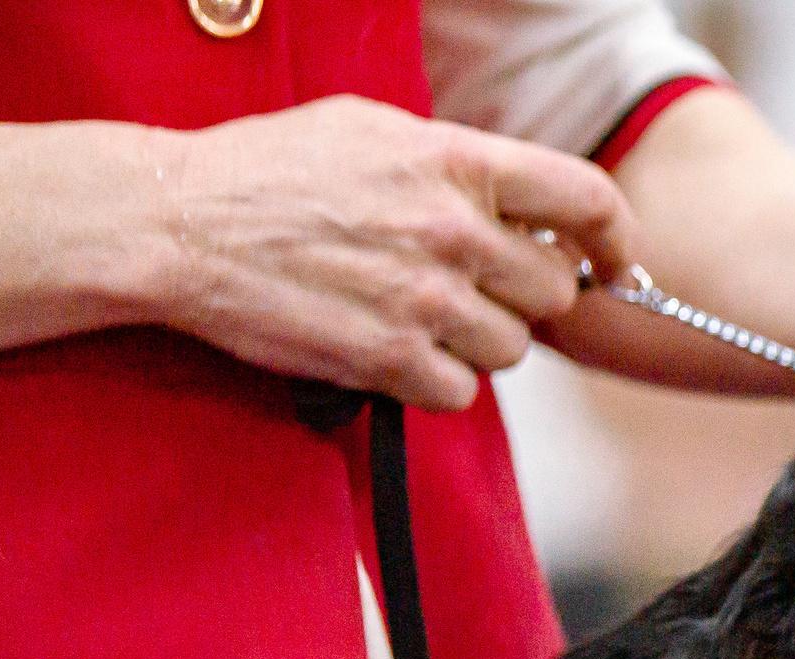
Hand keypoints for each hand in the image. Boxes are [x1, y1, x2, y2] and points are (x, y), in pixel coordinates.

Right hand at [158, 96, 639, 409]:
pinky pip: (461, 391)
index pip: (585, 198)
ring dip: (477, 341)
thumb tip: (524, 202)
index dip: (615, 236)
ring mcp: (425, 300)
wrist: (179, 223)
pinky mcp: (392, 359)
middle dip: (522, 295)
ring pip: (512, 348)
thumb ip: (458, 166)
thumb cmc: (269, 170)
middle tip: (473, 288)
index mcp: (458, 164)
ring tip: (417, 314)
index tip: (614, 262)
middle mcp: (453, 231)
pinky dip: (435, 381)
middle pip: (554, 289)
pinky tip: (394, 349)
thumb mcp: (374, 131)